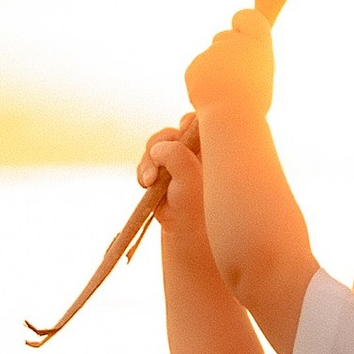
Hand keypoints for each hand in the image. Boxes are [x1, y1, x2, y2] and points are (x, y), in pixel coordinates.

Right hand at [138, 120, 206, 235]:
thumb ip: (176, 156)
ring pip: (157, 145)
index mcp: (211, 148)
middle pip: (172, 131)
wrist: (183, 232)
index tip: (180, 138)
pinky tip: (146, 184)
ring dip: (148, 160)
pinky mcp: (163, 170)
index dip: (186, 125)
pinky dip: (143, 169)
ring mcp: (178, 161)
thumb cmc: (194, 206)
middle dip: (159, 144)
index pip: (198, 122)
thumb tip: (158, 148)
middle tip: (156, 158)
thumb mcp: (189, 179)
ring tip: (149, 181)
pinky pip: (148, 159)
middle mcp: (196, 151)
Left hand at [185, 7, 274, 117]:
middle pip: (222, 37)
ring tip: (224, 94)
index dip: (241, 22)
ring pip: (208, 58)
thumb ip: (247, 62)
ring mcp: (212, 53)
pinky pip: (196, 72)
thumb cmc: (252, 103)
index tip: (238, 30)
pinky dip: (201, 83)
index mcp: (258, 44)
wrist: (232, 117)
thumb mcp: (260, 78)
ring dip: (213, 72)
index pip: (247, 17)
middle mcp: (234, 42)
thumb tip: (234, 59)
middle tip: (231, 75)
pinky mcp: (194, 66)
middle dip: (223, 52)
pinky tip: (210, 97)